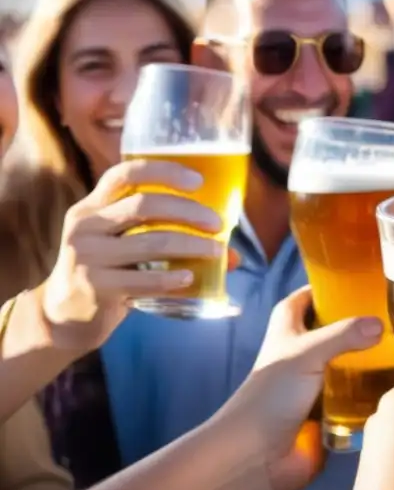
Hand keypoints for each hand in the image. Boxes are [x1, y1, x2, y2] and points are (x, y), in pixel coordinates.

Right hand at [41, 160, 225, 352]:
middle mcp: (85, 226)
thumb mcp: (121, 248)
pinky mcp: (96, 287)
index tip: (198, 180)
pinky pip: (144, 279)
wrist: (64, 317)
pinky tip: (190, 278)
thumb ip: (163, 240)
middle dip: (187, 211)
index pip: (124, 174)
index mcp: (91, 208)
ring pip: (151, 242)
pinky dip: (172, 278)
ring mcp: (88, 257)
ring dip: (191, 245)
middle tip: (216, 224)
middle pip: (144, 206)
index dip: (163, 172)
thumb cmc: (107, 274)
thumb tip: (232, 254)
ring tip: (216, 251)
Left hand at [217, 287, 383, 489]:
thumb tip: (380, 323)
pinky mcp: (330, 415)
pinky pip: (358, 398)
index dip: (324, 288)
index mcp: (287, 333)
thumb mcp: (307, 354)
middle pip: (332, 332)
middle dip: (358, 324)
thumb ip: (343, 335)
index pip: (304, 299)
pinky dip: (374, 393)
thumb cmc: (271, 397)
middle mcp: (301, 357)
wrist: (258, 458)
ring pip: (348, 365)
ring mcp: (316, 387)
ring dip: (371, 360)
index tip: (357, 280)